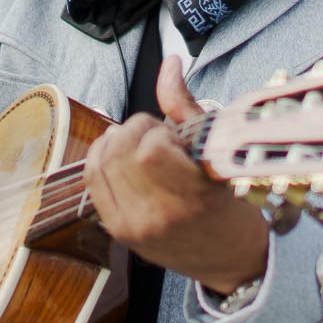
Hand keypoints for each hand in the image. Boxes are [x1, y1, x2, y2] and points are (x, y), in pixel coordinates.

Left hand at [83, 56, 268, 294]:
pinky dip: (101, 158)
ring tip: (141, 148)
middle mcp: (158, 217)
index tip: (174, 137)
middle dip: (135, 131)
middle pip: (120, 150)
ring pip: (100, 162)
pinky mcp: (117, 231)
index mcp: (192, 198)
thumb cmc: (230, 204)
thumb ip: (184, 106)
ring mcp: (133, 227)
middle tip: (157, 140)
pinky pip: (92, 180)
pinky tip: (122, 156)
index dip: (157, 130)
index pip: (149, 148)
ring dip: (117, 143)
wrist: (228, 259)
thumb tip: (169, 62)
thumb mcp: (216, 152)